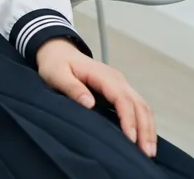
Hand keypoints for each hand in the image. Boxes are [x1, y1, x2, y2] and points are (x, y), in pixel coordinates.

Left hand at [36, 38, 155, 158]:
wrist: (58, 52)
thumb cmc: (56, 64)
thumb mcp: (56, 74)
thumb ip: (72, 88)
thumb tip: (89, 103)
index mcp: (102, 74)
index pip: (122, 98)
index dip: (128, 119)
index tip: (130, 139)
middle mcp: (116, 78)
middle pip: (138, 103)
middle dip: (145, 128)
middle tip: (146, 153)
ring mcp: (120, 84)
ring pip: (142, 106)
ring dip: (148, 127)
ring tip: (149, 151)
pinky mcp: (120, 90)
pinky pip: (138, 106)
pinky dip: (144, 122)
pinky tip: (143, 138)